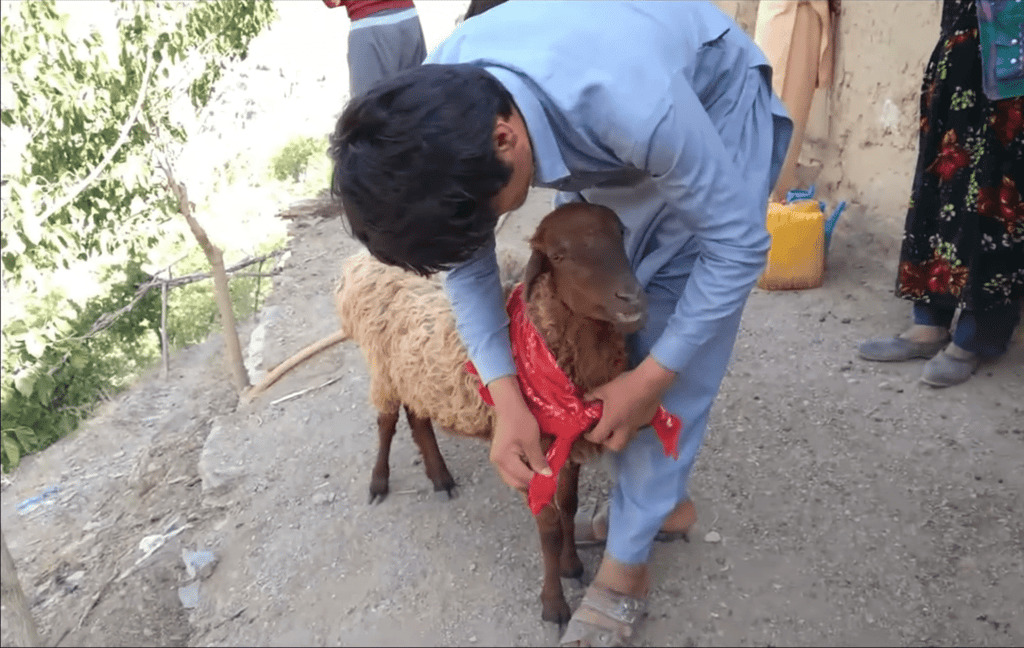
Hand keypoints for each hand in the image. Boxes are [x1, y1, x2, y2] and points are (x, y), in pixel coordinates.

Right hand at [487, 375, 551, 490]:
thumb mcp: (532, 441)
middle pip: (515, 481)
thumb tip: (546, 475)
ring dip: (526, 477)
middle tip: (545, 480)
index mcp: (504, 459)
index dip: (537, 480)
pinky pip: (511, 469)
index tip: (550, 480)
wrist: (509, 406)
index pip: (523, 477)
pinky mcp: (501, 454)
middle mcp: (498, 462)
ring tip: (540, 473)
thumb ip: (538, 460)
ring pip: (512, 476)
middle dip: (530, 482)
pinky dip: (522, 470)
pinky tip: (532, 466)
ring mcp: (498, 459)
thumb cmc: (520, 420)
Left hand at [584, 356, 675, 451]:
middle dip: (607, 444)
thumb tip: (585, 398)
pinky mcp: (647, 420)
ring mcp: (637, 425)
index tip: (587, 434)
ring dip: (620, 436)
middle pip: (616, 446)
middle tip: (604, 435)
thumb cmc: (624, 386)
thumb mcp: (605, 389)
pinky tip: (630, 414)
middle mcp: (625, 428)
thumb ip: (593, 395)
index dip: (590, 437)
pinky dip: (630, 425)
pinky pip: (637, 427)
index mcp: (612, 422)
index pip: (598, 437)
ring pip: (628, 438)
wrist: (649, 382)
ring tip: (617, 425)